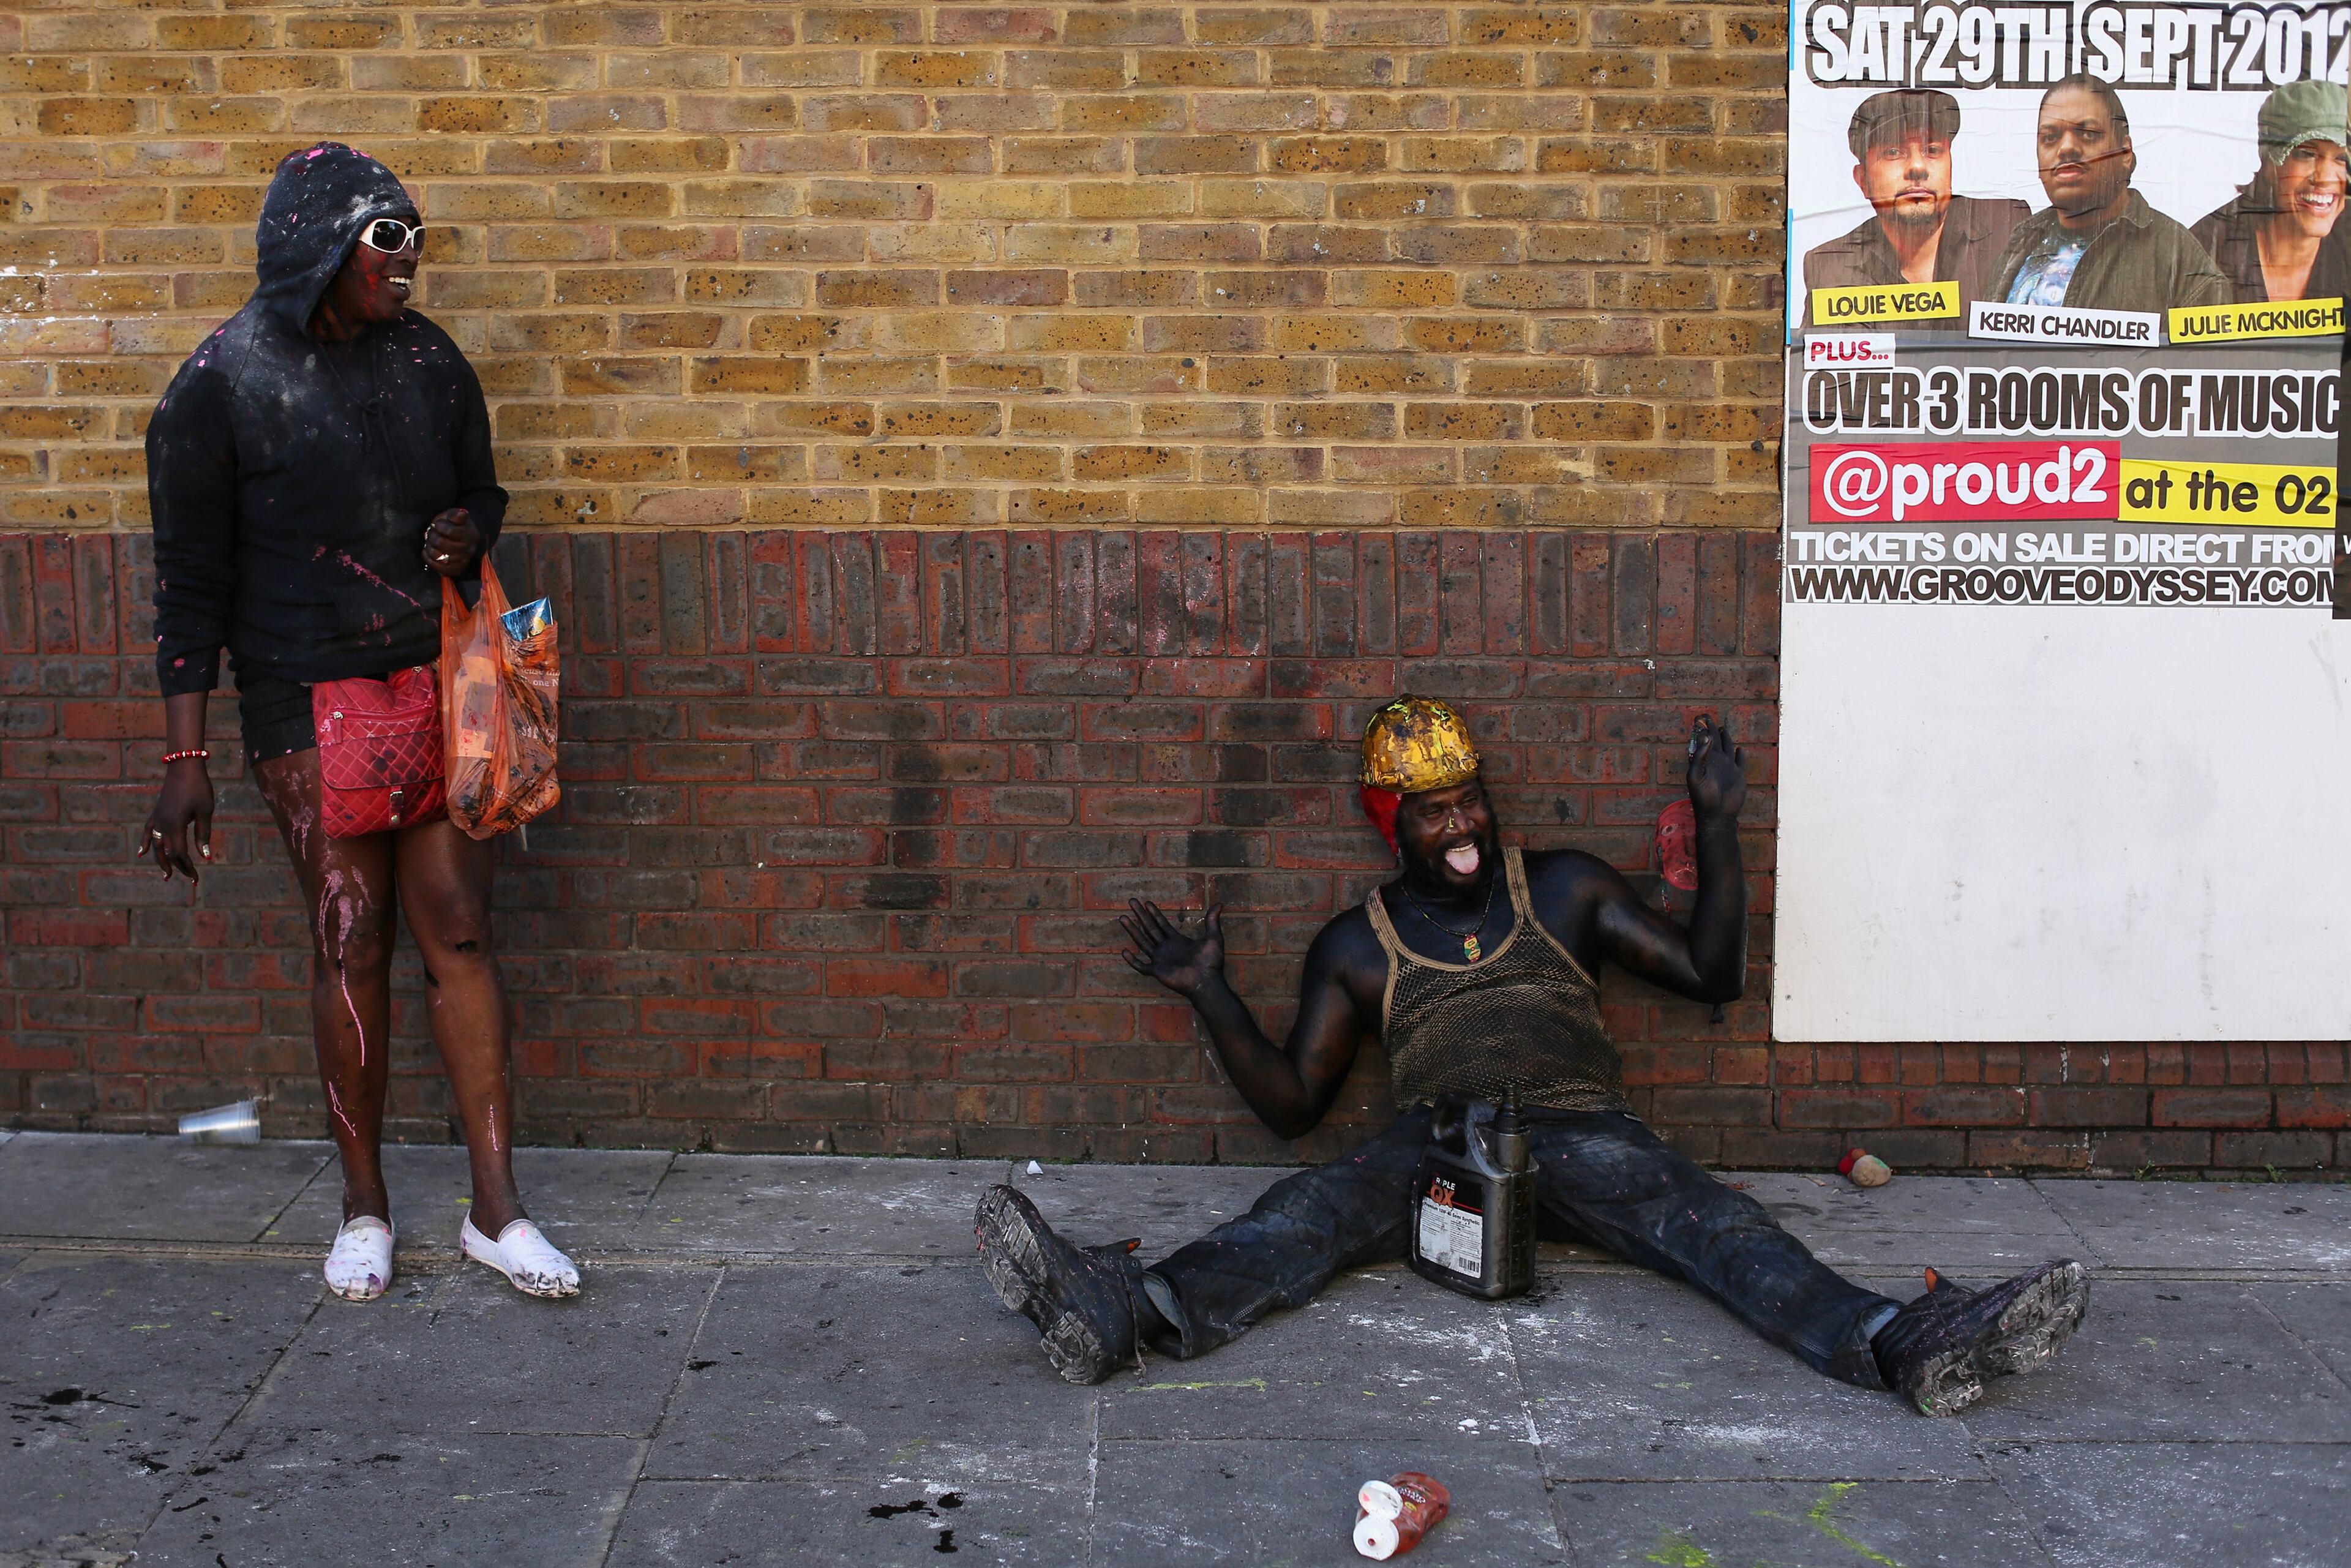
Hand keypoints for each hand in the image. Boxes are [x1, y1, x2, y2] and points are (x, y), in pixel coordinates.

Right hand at [138, 760, 213, 880]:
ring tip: (166, 874)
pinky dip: (145, 843)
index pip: (179, 854)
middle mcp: (162, 824)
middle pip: (168, 852)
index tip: (197, 878)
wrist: (184, 767)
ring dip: (161, 860)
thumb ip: (203, 835)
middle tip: (190, 880)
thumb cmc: (199, 789)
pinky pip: (147, 831)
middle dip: (178, 867)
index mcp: (175, 825)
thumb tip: (206, 856)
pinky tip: (141, 854)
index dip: (188, 867)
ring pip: (155, 845)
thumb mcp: (205, 812)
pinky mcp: (156, 813)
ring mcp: (157, 818)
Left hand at [423, 508, 478, 577]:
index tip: (439, 524)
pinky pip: (437, 568)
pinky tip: (430, 551)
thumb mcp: (454, 516)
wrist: (460, 540)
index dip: (440, 526)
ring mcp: (462, 562)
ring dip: (429, 547)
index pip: (450, 531)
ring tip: (431, 542)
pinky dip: (429, 559)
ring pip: (437, 556)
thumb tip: (462, 513)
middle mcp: (468, 550)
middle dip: (432, 536)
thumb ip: (456, 514)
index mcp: (470, 535)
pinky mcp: (455, 570)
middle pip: (441, 543)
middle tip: (432, 533)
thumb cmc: (454, 526)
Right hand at [1119, 899, 1224, 996]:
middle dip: (1140, 915)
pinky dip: (1133, 960)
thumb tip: (1219, 904)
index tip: (1146, 903)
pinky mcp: (1157, 971)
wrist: (1206, 981)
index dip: (1154, 913)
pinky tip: (1124, 952)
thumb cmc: (1211, 962)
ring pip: (1142, 942)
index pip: (1162, 924)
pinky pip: (1141, 966)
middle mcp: (1166, 948)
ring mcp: (1160, 960)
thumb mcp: (1214, 938)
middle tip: (1131, 902)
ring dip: (1132, 930)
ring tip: (1122, 918)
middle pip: (1149, 928)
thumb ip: (1212, 921)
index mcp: (1177, 941)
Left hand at [1684, 713, 1746, 820]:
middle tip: (1707, 715)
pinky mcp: (1738, 775)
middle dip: (1710, 728)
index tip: (1699, 717)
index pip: (1702, 740)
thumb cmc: (1704, 798)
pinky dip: (1739, 755)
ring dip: (1724, 737)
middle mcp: (1715, 762)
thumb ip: (1700, 757)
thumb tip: (1707, 737)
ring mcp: (1727, 768)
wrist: (1718, 815)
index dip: (1701, 729)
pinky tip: (1739, 749)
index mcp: (1704, 760)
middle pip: (1714, 740)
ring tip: (1721, 727)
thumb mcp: (1696, 776)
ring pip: (1726, 747)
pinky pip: (1739, 761)